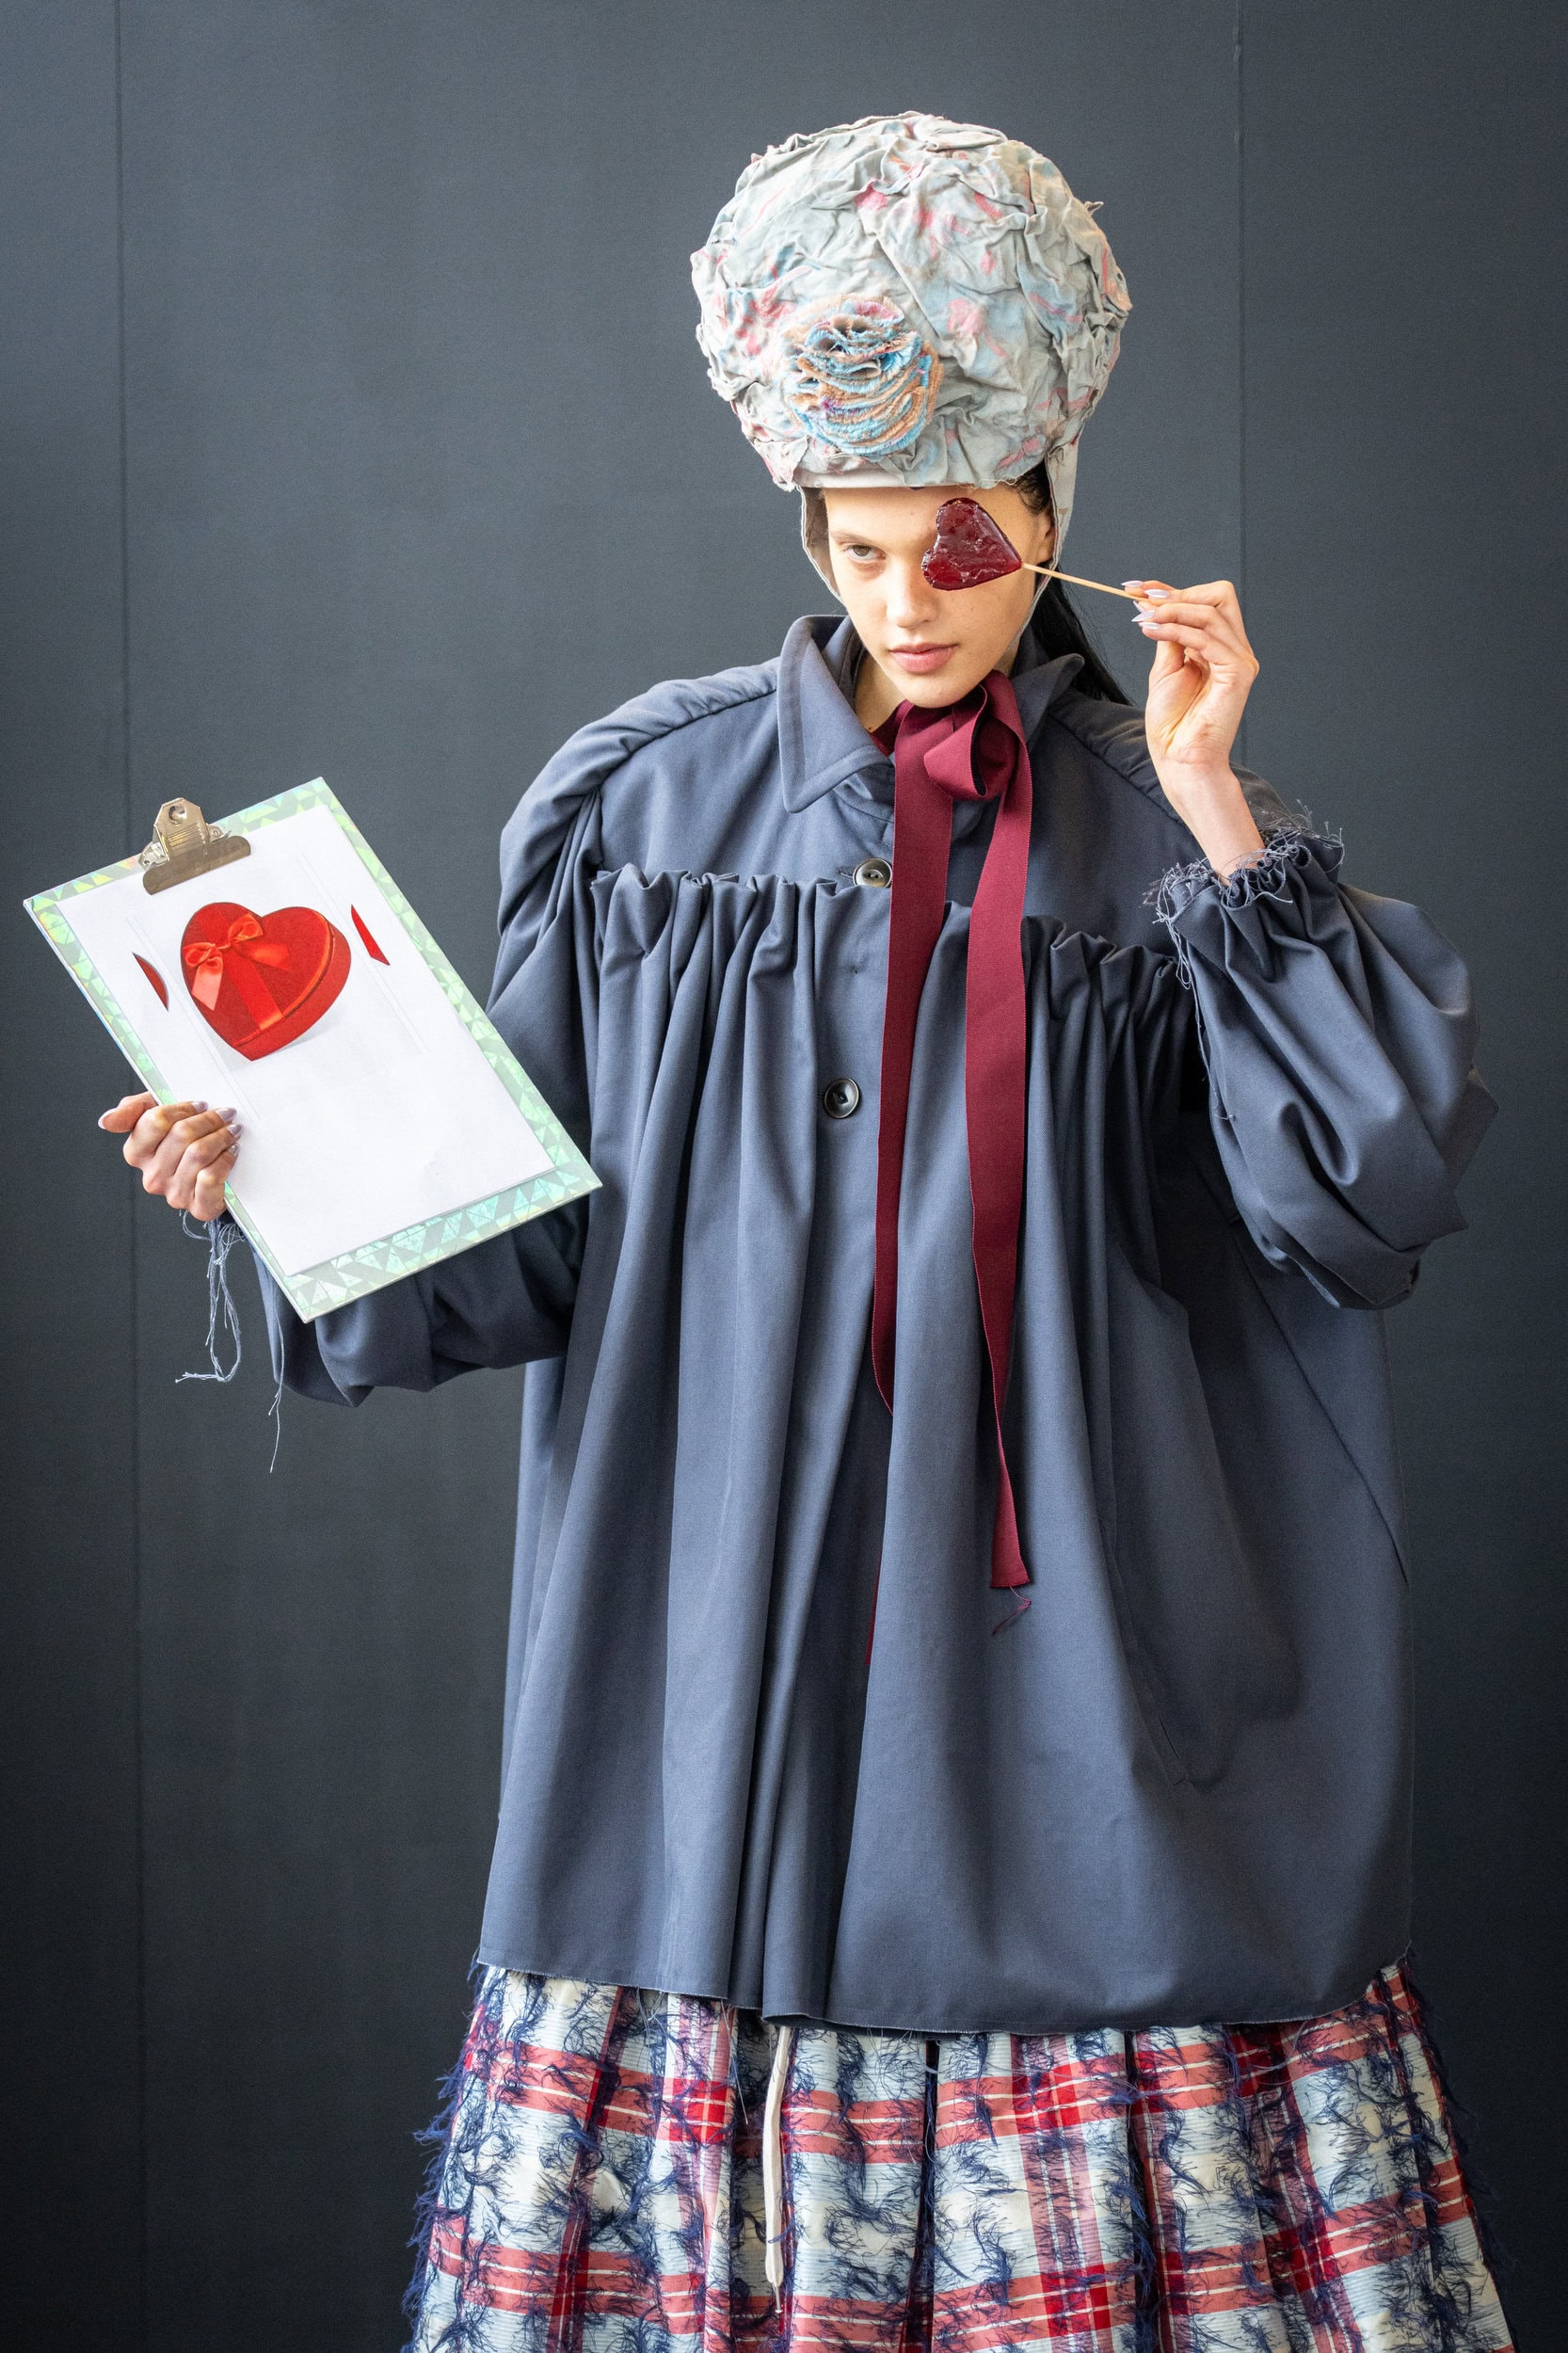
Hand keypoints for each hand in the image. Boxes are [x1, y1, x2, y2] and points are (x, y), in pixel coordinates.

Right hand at [98, 1091, 240, 1219]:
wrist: (212, 1180)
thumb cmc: (184, 1144)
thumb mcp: (157, 1117)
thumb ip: (133, 1110)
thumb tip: (106, 1121)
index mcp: (137, 1153)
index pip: (155, 1121)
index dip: (182, 1109)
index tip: (200, 1104)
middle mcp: (152, 1176)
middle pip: (181, 1135)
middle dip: (208, 1120)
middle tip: (225, 1114)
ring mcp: (174, 1193)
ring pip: (198, 1154)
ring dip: (220, 1137)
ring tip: (231, 1131)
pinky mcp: (199, 1206)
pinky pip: (210, 1177)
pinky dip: (225, 1160)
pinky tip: (231, 1152)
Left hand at [1127, 577, 1263, 871]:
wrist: (1179, 759)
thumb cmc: (1173, 724)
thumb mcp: (1166, 669)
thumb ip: (1169, 637)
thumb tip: (1155, 605)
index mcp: (1220, 647)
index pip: (1206, 601)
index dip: (1172, 590)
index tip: (1137, 588)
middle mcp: (1235, 650)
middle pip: (1220, 595)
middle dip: (1179, 593)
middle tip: (1144, 602)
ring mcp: (1239, 661)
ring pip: (1212, 612)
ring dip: (1172, 611)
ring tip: (1143, 618)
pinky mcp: (1237, 674)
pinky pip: (1207, 638)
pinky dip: (1177, 631)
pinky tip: (1152, 632)